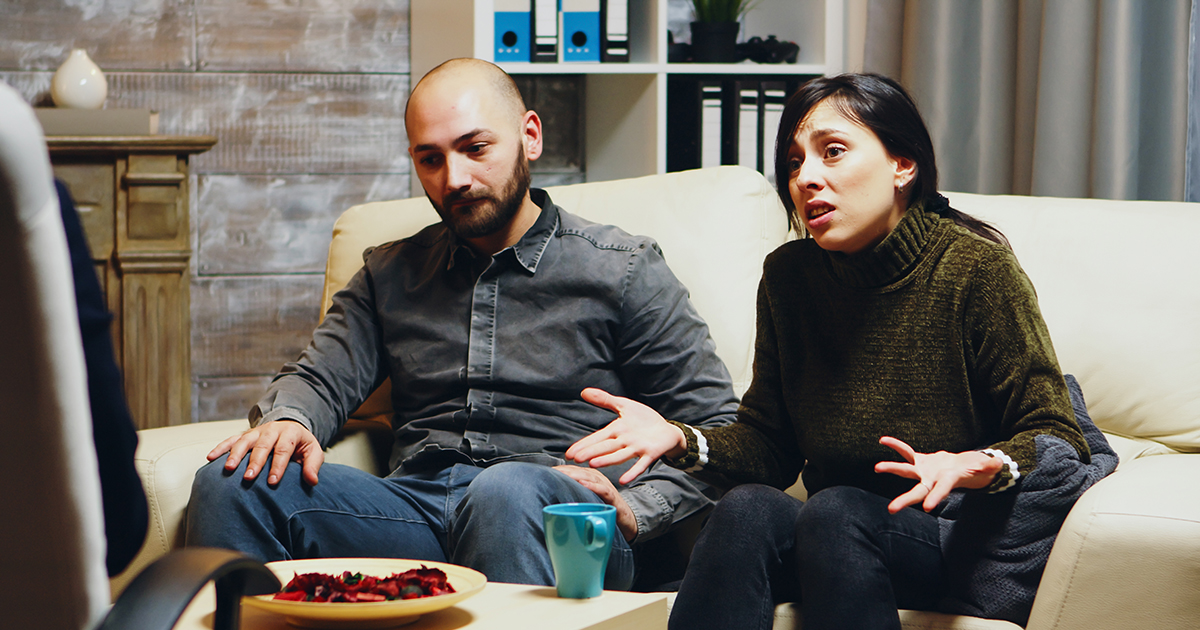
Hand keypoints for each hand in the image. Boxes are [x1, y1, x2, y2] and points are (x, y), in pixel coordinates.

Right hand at [206, 419, 323, 485]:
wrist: (290, 428)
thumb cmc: (301, 445)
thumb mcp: (313, 452)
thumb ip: (313, 465)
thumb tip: (312, 481)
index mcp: (290, 432)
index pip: (283, 449)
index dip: (278, 466)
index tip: (272, 482)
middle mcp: (272, 430)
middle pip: (262, 445)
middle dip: (255, 462)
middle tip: (249, 477)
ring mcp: (257, 431)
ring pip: (244, 441)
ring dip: (236, 455)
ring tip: (228, 469)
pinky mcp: (245, 435)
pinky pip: (231, 440)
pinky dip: (221, 448)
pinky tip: (210, 457)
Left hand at [553, 465, 637, 541]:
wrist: (627, 520)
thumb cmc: (604, 510)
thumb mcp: (587, 499)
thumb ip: (574, 495)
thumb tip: (554, 497)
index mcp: (591, 478)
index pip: (573, 469)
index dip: (560, 469)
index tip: (546, 471)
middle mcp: (598, 479)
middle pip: (579, 471)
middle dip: (564, 470)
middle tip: (551, 470)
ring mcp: (606, 487)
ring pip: (590, 477)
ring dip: (575, 475)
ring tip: (562, 474)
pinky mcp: (613, 498)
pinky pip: (603, 490)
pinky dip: (593, 486)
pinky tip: (583, 484)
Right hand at [565, 387, 687, 484]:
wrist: (667, 430)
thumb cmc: (644, 419)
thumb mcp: (624, 405)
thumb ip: (605, 400)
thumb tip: (584, 392)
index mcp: (617, 431)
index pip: (597, 437)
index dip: (584, 444)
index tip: (570, 453)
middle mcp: (624, 442)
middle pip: (605, 447)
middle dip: (590, 452)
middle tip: (576, 459)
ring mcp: (637, 448)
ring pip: (619, 455)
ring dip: (607, 460)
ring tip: (593, 464)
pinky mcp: (650, 453)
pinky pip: (640, 464)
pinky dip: (632, 472)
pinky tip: (624, 480)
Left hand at [874, 436, 1002, 513]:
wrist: (964, 466)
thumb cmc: (978, 469)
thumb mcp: (987, 467)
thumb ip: (990, 465)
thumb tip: (998, 463)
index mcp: (948, 481)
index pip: (940, 491)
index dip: (935, 498)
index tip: (927, 508)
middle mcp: (932, 480)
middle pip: (917, 491)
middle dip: (905, 500)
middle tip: (891, 509)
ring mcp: (924, 471)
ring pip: (906, 470)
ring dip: (891, 468)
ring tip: (876, 468)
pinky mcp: (921, 460)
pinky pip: (906, 452)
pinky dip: (896, 446)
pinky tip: (883, 440)